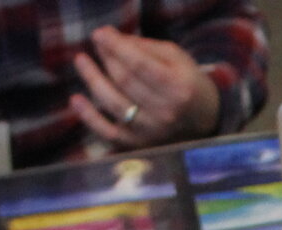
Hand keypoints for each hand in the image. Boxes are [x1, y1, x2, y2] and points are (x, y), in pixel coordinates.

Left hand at [70, 27, 219, 147]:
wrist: (205, 121)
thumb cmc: (186, 83)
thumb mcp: (176, 58)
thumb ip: (145, 47)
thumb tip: (111, 37)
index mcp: (178, 88)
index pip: (141, 65)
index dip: (116, 48)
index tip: (100, 34)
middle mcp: (165, 112)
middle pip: (125, 81)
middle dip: (106, 59)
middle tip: (95, 44)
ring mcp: (151, 131)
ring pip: (114, 104)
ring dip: (93, 80)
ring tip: (82, 61)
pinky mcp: (139, 144)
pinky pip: (109, 133)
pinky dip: (89, 117)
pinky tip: (76, 100)